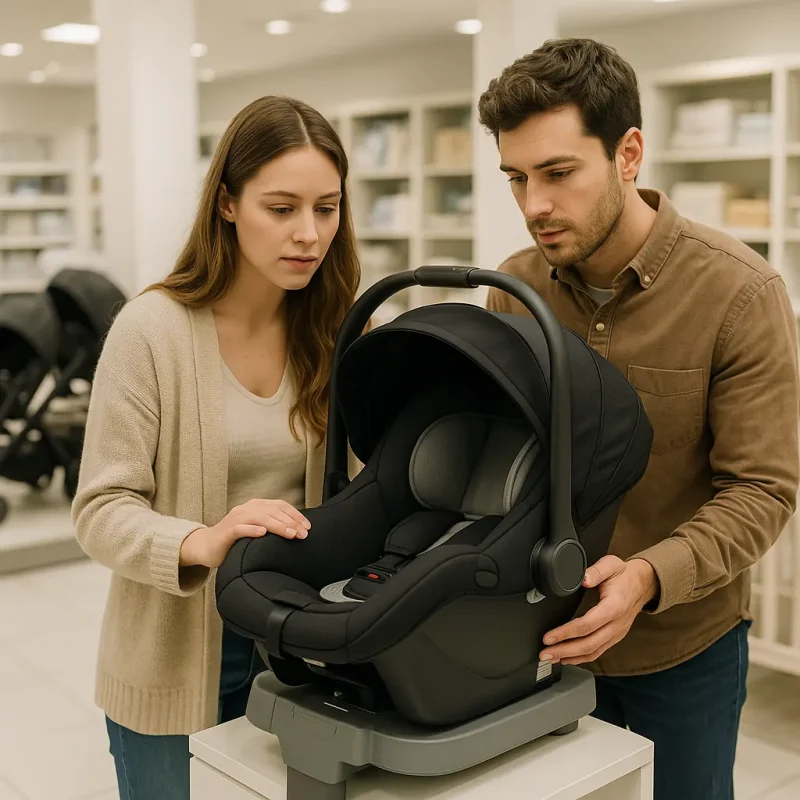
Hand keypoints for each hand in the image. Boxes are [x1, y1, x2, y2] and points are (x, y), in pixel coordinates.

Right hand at [179, 499, 310, 567]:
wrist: (206, 546)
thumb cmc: (235, 540)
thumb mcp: (256, 529)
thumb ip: (272, 527)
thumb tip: (297, 531)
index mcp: (256, 506)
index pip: (280, 506)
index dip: (295, 515)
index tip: (308, 527)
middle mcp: (246, 509)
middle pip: (273, 511)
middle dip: (291, 522)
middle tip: (304, 534)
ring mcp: (236, 519)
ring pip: (260, 518)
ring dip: (277, 525)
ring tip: (291, 534)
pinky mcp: (226, 532)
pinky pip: (240, 528)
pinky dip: (252, 529)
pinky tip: (262, 533)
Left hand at [539, 556, 657, 665]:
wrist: (642, 584)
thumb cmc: (624, 575)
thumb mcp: (611, 565)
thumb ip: (596, 571)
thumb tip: (583, 578)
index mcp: (614, 607)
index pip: (587, 625)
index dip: (566, 633)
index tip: (549, 637)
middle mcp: (616, 624)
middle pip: (589, 644)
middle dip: (564, 651)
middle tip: (544, 653)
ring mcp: (616, 633)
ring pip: (593, 652)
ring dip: (570, 657)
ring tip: (550, 658)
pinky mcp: (614, 637)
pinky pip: (598, 652)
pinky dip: (581, 658)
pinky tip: (566, 658)